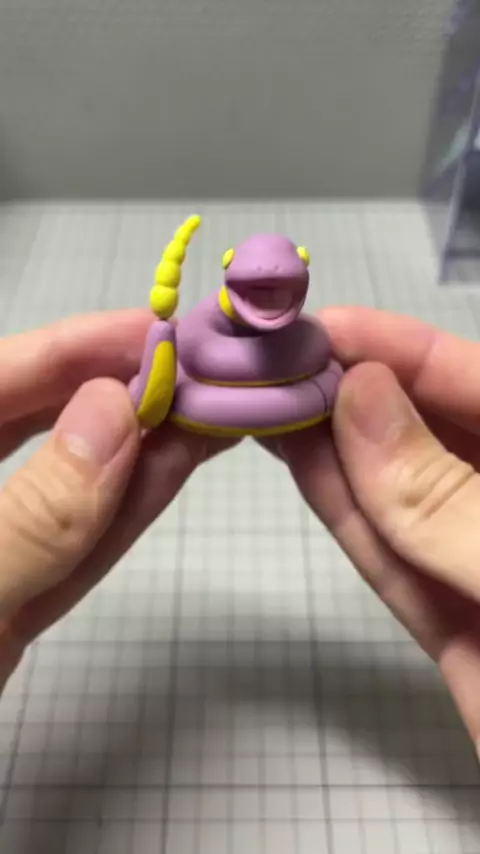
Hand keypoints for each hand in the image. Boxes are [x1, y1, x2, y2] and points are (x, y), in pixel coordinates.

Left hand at [0, 311, 231, 689]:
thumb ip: (26, 516)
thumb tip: (114, 414)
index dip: (77, 345)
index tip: (161, 330)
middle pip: (33, 421)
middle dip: (119, 387)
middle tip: (203, 366)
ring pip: (65, 484)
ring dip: (140, 446)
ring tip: (212, 406)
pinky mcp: (4, 606)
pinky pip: (73, 547)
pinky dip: (125, 510)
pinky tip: (176, 467)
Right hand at [272, 306, 479, 747]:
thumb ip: (450, 498)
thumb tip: (358, 398)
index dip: (401, 348)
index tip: (319, 327)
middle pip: (437, 434)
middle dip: (357, 392)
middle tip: (273, 361)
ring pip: (405, 497)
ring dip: (335, 448)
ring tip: (266, 398)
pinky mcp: (462, 633)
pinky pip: (398, 565)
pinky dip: (348, 516)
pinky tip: (299, 463)